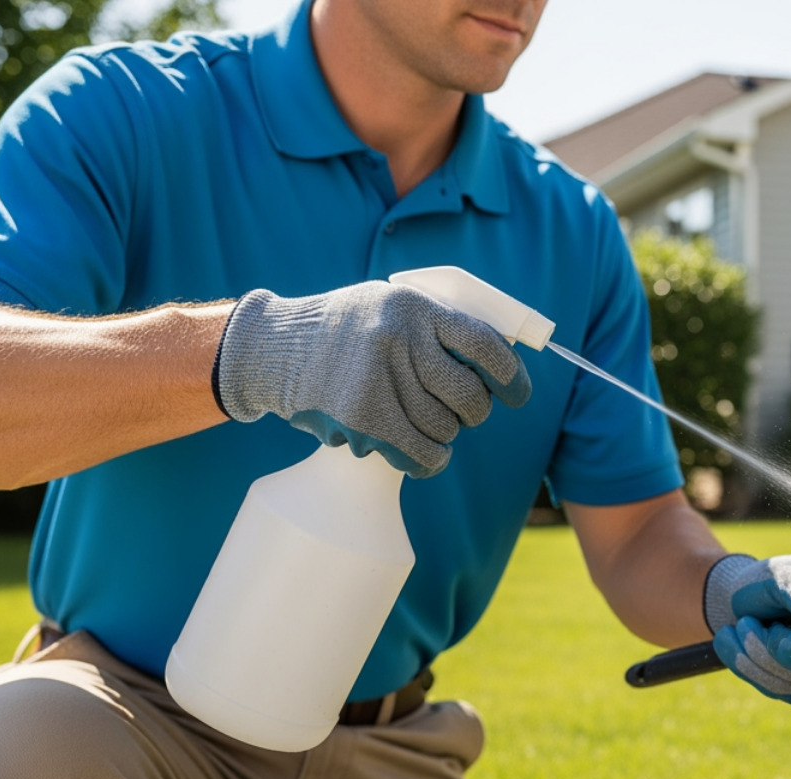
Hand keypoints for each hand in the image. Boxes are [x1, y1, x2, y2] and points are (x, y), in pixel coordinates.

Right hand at [214, 282, 531, 476]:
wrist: (273, 348)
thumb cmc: (345, 329)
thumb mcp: (390, 307)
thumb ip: (438, 328)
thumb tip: (502, 361)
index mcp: (414, 307)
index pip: (483, 343)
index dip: (510, 374)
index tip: (517, 394)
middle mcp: (398, 339)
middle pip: (468, 395)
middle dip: (473, 411)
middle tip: (463, 411)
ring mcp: (379, 380)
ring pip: (446, 428)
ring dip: (443, 434)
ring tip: (420, 420)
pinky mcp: (363, 418)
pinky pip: (422, 453)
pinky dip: (431, 459)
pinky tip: (426, 453)